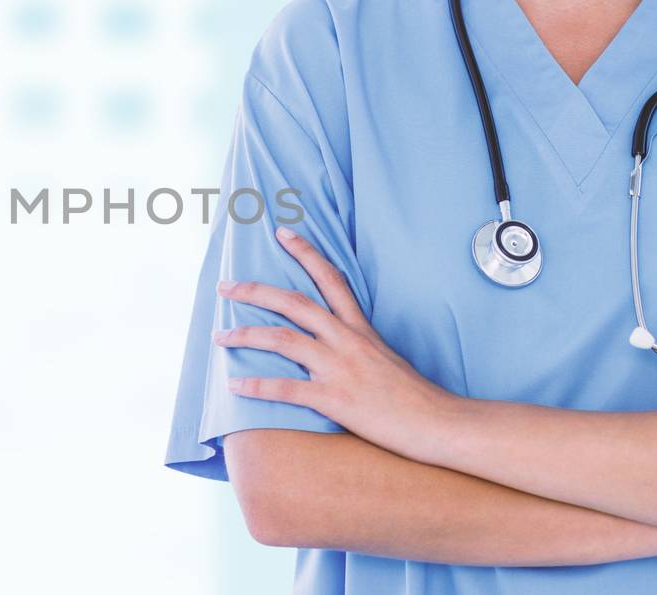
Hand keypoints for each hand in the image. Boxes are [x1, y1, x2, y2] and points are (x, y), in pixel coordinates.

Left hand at [213, 226, 455, 460]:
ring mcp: (339, 369)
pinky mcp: (335, 399)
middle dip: (254, 291)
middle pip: (293, 303)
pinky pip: (286, 388)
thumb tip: (333, 344)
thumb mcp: (385, 357)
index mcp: (360, 328)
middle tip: (225, 286)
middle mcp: (347, 340)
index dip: (305, 252)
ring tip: (219, 336)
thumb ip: (357, 345)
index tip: (282, 232)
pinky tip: (235, 384)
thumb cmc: (413, 396)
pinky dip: (256, 385)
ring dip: (245, 335)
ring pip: (282, 340)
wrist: (437, 423)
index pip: (330, 278)